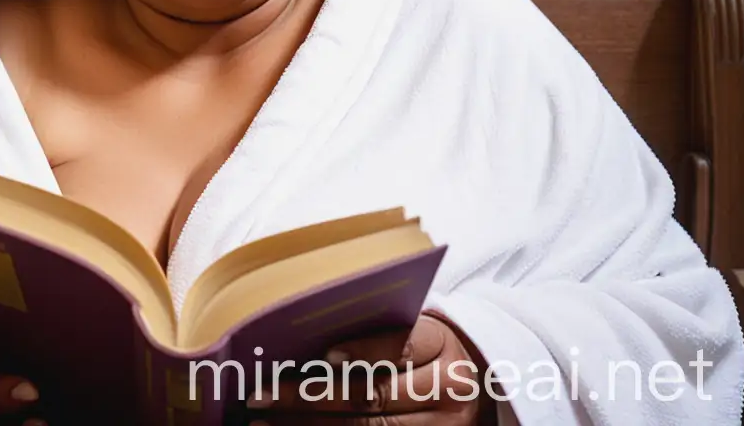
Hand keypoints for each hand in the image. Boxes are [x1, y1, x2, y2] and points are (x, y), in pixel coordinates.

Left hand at [245, 313, 491, 423]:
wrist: (479, 380)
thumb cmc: (428, 345)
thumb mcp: (416, 326)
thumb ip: (377, 330)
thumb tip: (309, 343)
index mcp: (442, 345)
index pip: (400, 347)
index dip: (363, 352)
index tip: (324, 354)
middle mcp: (448, 390)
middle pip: (374, 396)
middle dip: (312, 397)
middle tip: (264, 395)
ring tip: (268, 422)